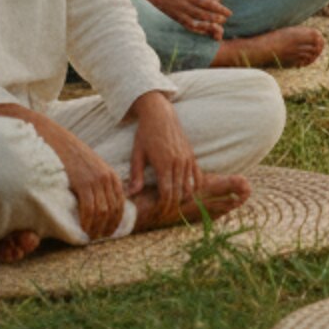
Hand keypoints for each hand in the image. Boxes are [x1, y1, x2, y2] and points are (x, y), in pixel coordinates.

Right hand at [38, 119, 126, 239]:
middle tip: (98, 238)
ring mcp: (96, 180)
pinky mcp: (83, 182)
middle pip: (113, 210)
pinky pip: (89, 208)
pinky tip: (82, 228)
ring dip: (97, 227)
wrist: (58, 142)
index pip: (120, 204)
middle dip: (107, 227)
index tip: (108, 233)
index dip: (116, 221)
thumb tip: (99, 206)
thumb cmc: (71, 158)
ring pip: (102, 211)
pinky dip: (87, 221)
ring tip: (89, 236)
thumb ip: (98, 184)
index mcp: (111, 176)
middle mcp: (107, 178)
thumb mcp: (91, 170)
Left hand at [127, 91, 198, 211]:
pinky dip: (194, 186)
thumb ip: (136, 176)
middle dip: (173, 206)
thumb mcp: (137, 154)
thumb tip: (131, 194)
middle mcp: (178, 162)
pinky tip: (186, 193)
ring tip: (173, 205)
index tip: (157, 213)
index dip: (163, 206)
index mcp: (164, 164)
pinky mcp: (192, 155)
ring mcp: (187, 158)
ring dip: (183, 198)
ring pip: (191, 186)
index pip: (168, 193)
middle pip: (180, 193)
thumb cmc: (145, 134)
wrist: (161, 114)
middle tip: (164, 214)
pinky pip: (198, 176)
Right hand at [150, 0, 228, 38]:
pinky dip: (197, 30)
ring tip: (218, 27)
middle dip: (214, 18)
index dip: (217, 8)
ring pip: (195, 22)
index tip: (228, 12)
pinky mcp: (178, 20)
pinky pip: (188, 27)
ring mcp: (181, 14)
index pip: (205, 2)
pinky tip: (206, 31)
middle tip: (225, 19)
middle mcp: (185, 5)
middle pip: (201, 13)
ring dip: (206, 25)